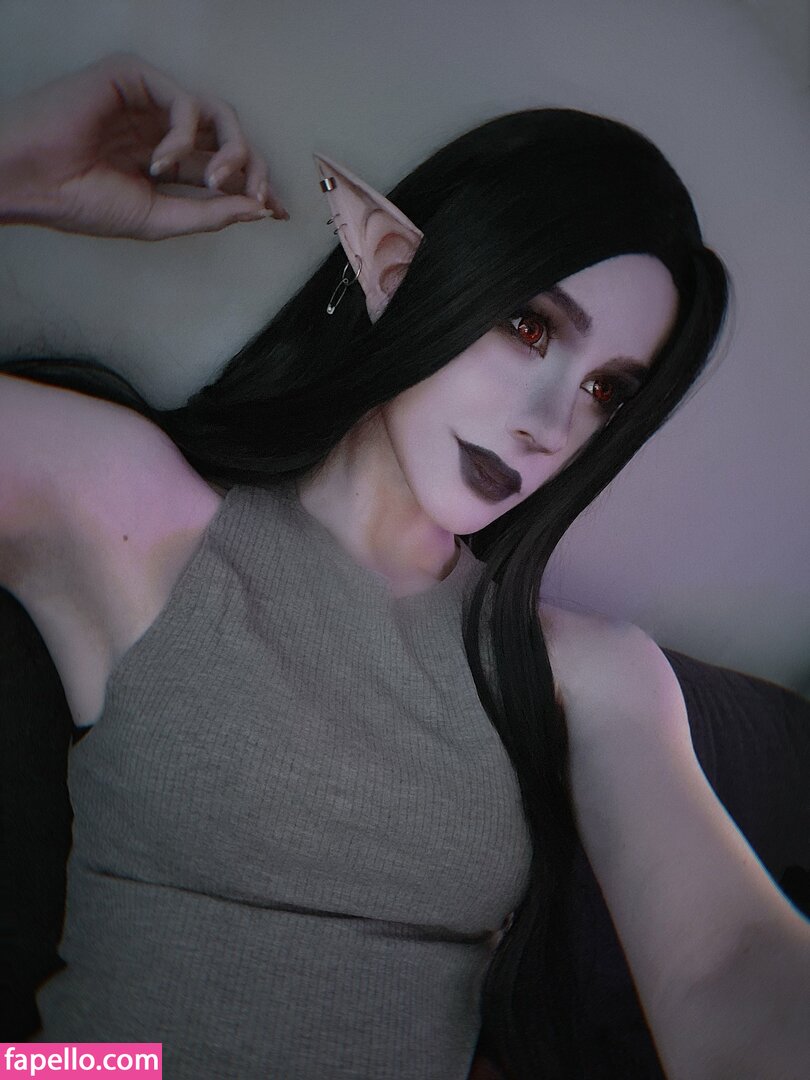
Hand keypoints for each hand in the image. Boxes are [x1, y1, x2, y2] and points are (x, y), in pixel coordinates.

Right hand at [0, 52, 288, 239]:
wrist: (33, 181)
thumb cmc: (83, 201)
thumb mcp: (159, 218)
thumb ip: (209, 213)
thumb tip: (258, 209)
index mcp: (169, 162)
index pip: (226, 168)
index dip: (256, 187)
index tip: (278, 211)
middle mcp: (165, 129)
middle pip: (232, 138)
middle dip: (253, 168)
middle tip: (254, 197)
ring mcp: (152, 102)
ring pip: (219, 113)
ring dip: (231, 150)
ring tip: (212, 180)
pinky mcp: (135, 78)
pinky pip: (185, 101)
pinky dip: (183, 135)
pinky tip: (158, 161)